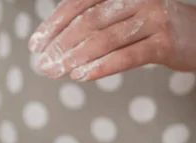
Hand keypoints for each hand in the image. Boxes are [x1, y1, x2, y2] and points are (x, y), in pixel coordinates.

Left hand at [28, 0, 195, 81]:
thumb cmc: (151, 26)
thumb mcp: (123, 14)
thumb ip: (94, 21)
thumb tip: (52, 42)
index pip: (79, 3)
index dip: (54, 24)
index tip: (35, 44)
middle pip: (88, 22)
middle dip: (60, 45)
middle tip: (43, 64)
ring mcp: (153, 18)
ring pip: (104, 39)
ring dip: (74, 58)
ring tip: (56, 72)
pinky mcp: (164, 43)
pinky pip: (126, 57)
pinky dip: (100, 67)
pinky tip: (80, 76)